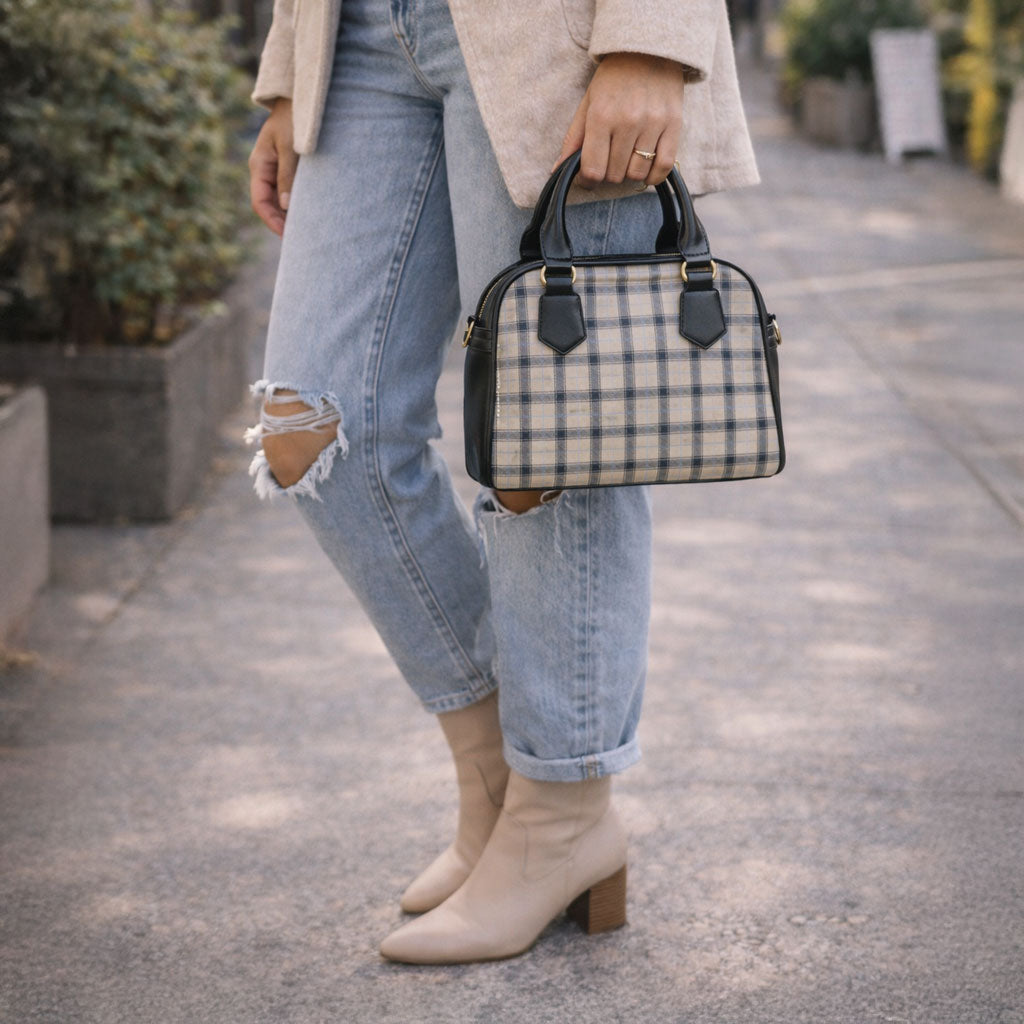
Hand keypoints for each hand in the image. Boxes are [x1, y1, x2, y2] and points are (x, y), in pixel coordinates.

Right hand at [249, 97, 298, 236]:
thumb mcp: (291, 147)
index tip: (288, 236)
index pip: (260, 202)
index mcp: (259, 165)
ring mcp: (276, 168)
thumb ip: (288, 175)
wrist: (300, 96)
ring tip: (307, 231)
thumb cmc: (295, 117)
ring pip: (280, 199)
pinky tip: (311, 213)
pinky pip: (290, 190)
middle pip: (270, 205)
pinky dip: (298, 203)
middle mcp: (265, 169)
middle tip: (301, 240)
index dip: (272, 221)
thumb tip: (286, 206)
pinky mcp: (289, 166)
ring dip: (291, 215)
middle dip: (282, 223)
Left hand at [551, 52, 684, 189]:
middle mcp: (628, 121)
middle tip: (609, 159)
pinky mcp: (674, 124)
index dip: (587, 180)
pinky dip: (653, 176)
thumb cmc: (613, 80)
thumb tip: (557, 171)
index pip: (593, 169)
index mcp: (601, 116)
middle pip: (615, 175)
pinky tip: (646, 170)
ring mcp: (653, 124)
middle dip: (608, 173)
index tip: (588, 177)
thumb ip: (573, 139)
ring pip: (637, 173)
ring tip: (627, 158)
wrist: (648, 49)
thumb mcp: (588, 103)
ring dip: (629, 173)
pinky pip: (664, 166)